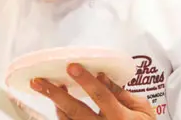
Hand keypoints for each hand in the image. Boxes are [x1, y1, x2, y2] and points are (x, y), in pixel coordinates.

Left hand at [30, 63, 155, 118]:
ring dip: (56, 104)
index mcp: (120, 117)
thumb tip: (102, 76)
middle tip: (39, 81)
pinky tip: (58, 105)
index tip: (71, 66)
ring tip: (46, 89)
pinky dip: (62, 116)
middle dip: (56, 95)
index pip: (101, 96)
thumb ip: (122, 93)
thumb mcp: (142, 109)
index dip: (86, 81)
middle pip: (76, 111)